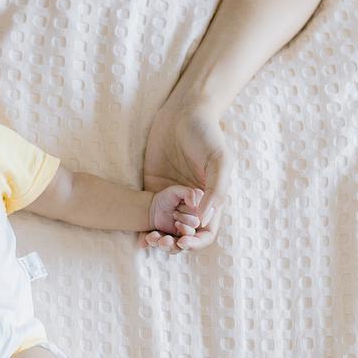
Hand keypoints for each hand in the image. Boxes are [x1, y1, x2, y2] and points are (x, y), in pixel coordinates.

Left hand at [139, 101, 230, 251]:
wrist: (182, 113)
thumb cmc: (206, 134)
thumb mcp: (219, 160)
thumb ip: (216, 189)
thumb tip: (204, 219)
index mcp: (212, 200)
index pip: (206, 232)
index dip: (196, 242)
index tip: (183, 240)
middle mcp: (193, 203)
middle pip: (185, 236)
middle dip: (174, 244)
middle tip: (160, 241)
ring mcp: (172, 198)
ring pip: (167, 230)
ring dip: (160, 241)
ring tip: (150, 240)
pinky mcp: (154, 190)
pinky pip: (150, 216)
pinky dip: (145, 230)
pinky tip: (139, 238)